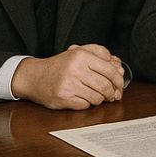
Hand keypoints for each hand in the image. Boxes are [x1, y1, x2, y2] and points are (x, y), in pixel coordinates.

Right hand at [11, 44, 125, 109]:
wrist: (34, 77)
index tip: (120, 85)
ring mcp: (68, 85)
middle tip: (112, 94)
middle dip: (112, 92)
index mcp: (81, 56)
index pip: (110, 70)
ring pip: (96, 97)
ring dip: (100, 99)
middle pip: (105, 86)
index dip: (119, 80)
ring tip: (97, 96)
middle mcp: (75, 69)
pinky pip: (85, 105)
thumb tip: (118, 66)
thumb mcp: (79, 51)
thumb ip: (100, 53)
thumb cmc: (60, 65)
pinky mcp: (63, 98)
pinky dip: (87, 104)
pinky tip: (83, 98)